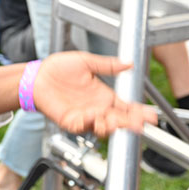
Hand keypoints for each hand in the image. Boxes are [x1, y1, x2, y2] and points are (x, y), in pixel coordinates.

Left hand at [33, 52, 157, 135]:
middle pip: (119, 120)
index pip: (126, 107)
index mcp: (104, 96)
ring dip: (112, 126)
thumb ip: (107, 65)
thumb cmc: (58, 68)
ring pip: (104, 127)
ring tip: (116, 120)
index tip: (151, 116)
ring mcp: (84, 117)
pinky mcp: (71, 122)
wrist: (36, 76)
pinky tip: (96, 117)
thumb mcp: (85, 62)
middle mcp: (97, 108)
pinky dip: (91, 124)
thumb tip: (129, 63)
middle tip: (139, 123)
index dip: (139, 112)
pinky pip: (84, 127)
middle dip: (130, 124)